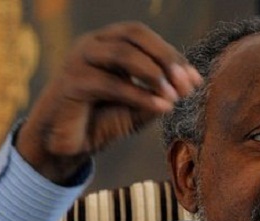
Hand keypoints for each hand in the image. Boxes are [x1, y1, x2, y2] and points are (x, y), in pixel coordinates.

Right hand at [17, 22, 201, 184]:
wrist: (64, 146)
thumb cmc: (99, 122)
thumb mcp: (136, 108)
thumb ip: (158, 94)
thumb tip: (187, 86)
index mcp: (108, 43)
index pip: (143, 36)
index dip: (172, 54)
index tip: (196, 79)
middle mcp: (92, 44)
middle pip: (134, 35)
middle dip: (166, 58)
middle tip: (188, 84)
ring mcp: (79, 60)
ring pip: (122, 53)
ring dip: (154, 74)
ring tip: (175, 96)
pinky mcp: (71, 82)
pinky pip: (110, 83)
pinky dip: (139, 95)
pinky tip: (160, 107)